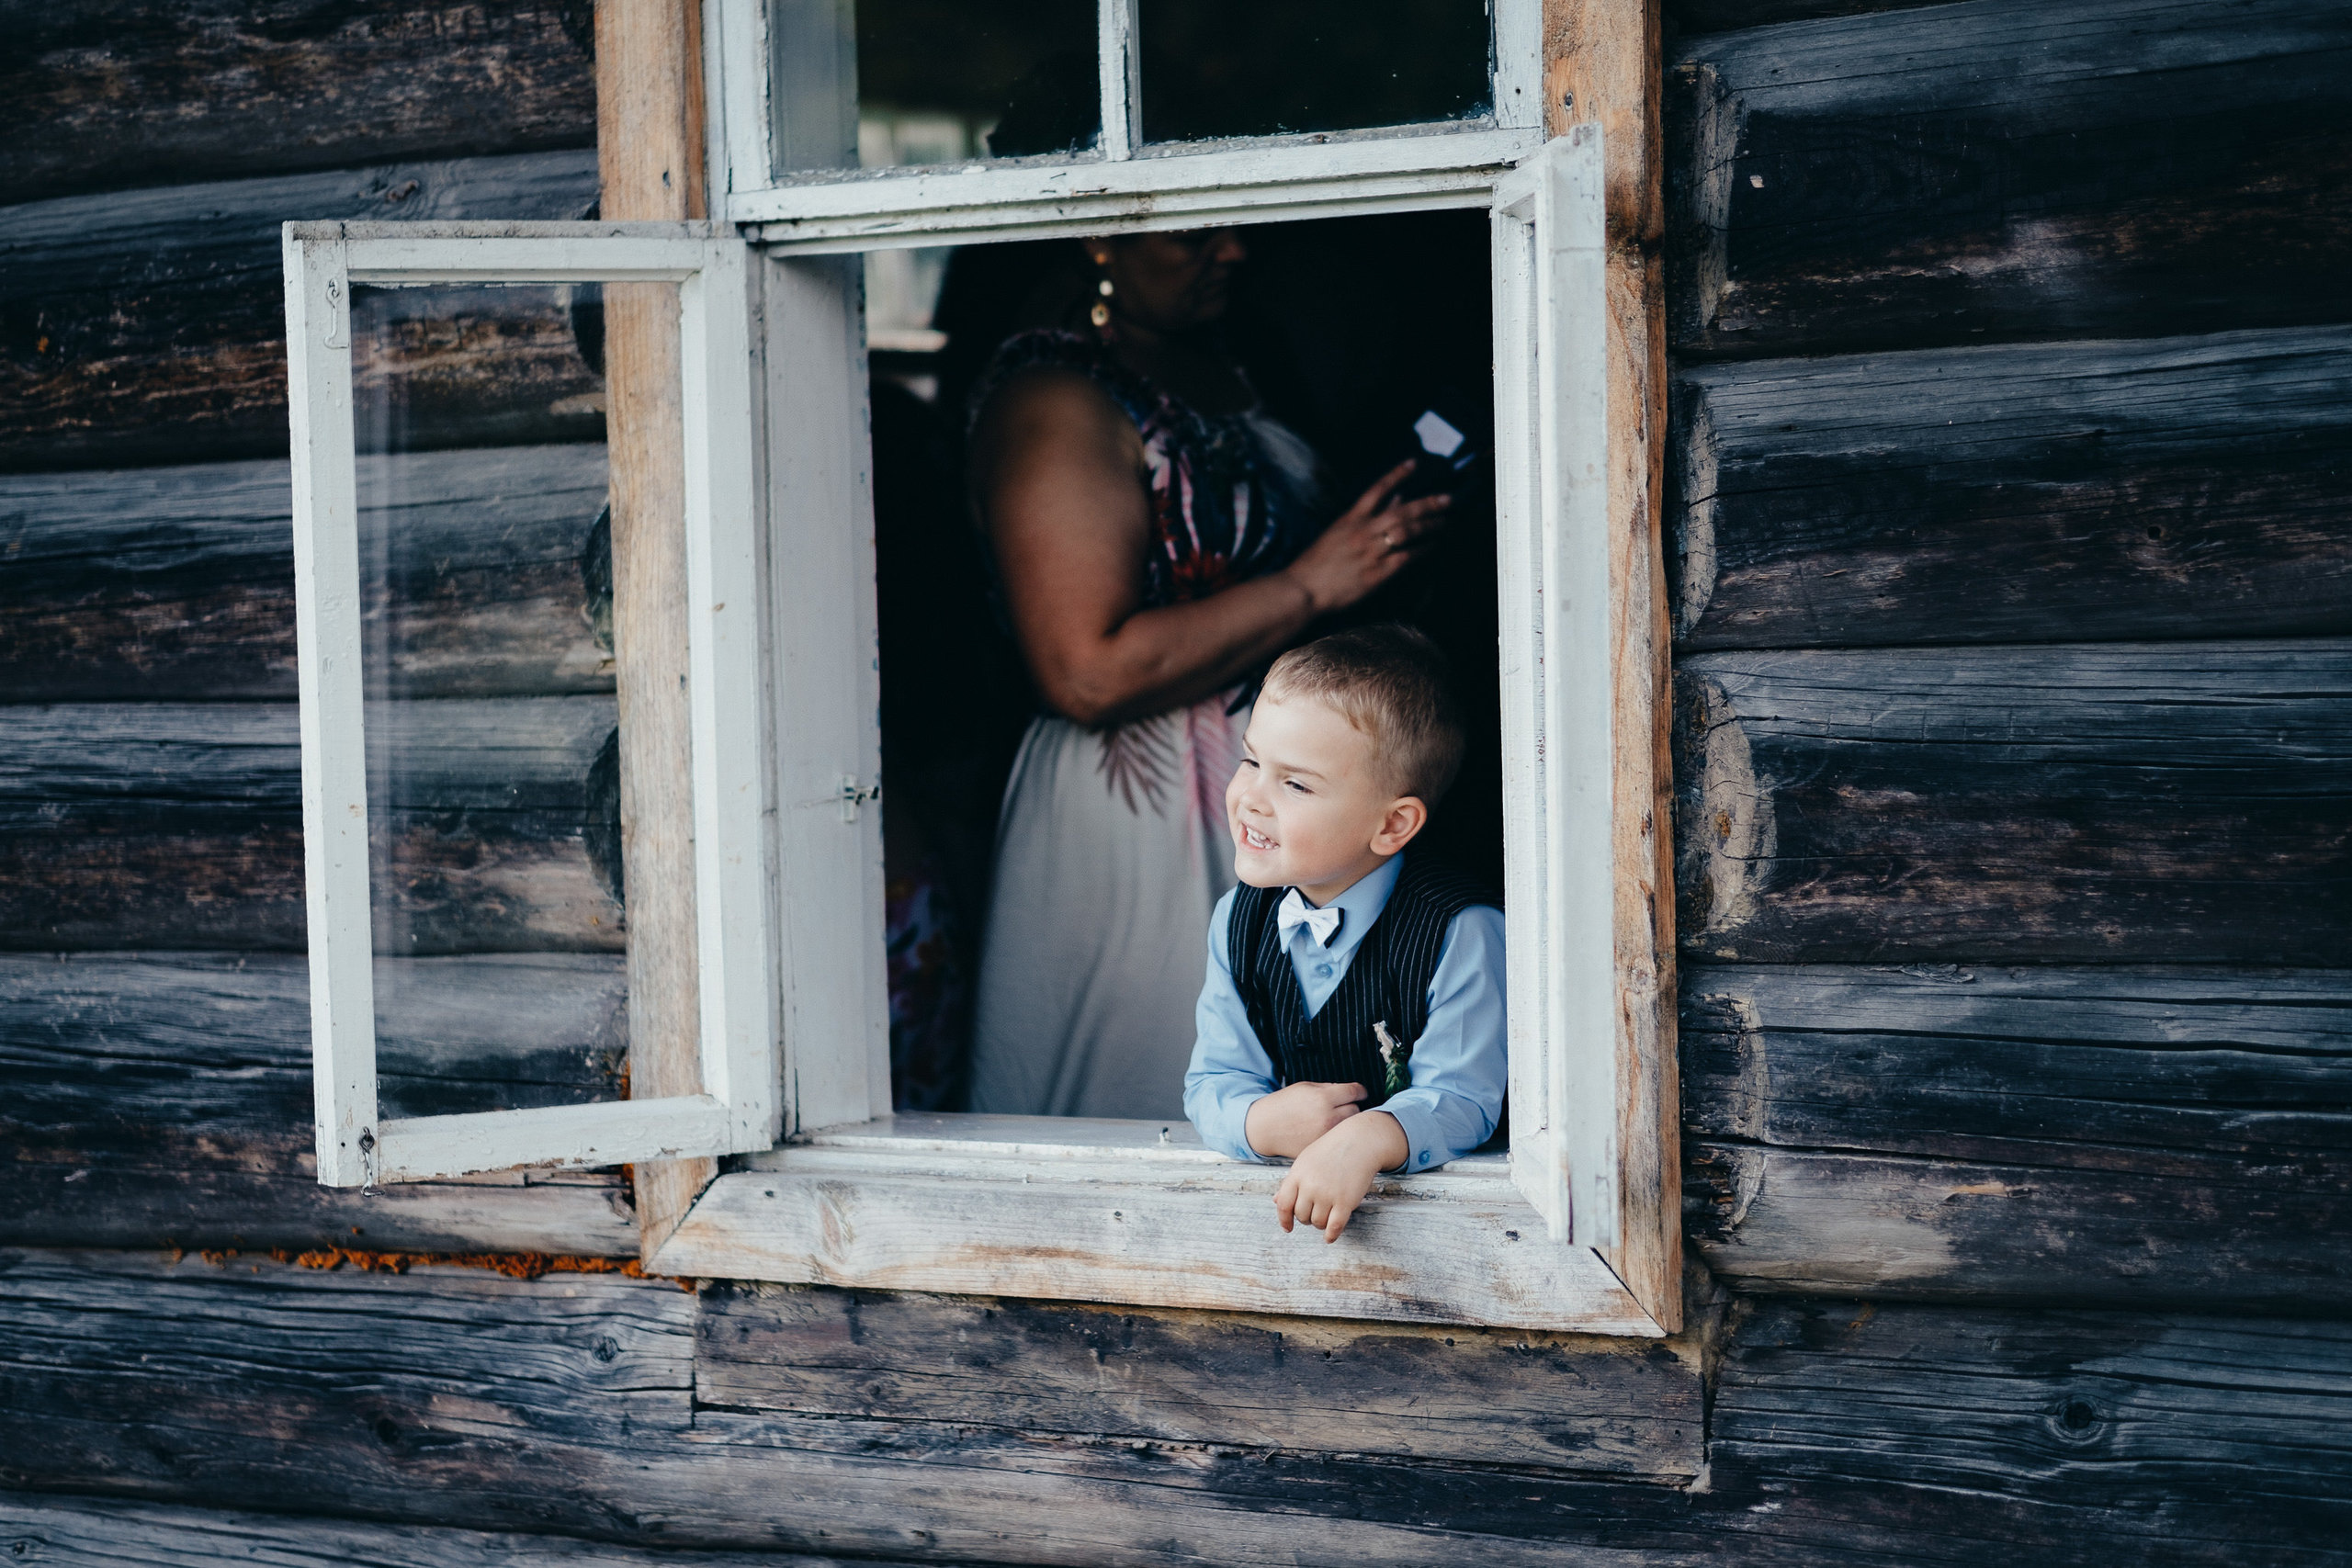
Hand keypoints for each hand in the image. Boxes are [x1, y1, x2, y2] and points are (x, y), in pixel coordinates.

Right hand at [1244, 1080, 1366, 1159]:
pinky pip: (1337, 1141)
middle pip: (1356, 1111)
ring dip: (1346, 1123)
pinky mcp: (1321, 1148)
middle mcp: (1328, 1117)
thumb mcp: (1305, 1087)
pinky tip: (1326, 1133)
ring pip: (1349, 1128)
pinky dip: (1335, 1137)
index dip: (1360, 1091)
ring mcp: (1325, 1135)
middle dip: (1352, 1107)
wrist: (1264, 1128)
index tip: (1360, 1093)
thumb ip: (1329, 1088)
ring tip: (1335, 1120)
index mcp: (1324, 1098)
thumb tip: (1350, 1092)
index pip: (1356, 1092)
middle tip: (1343, 1107)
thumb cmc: (1284, 1104)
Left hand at [1275, 1111, 1408, 1241]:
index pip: (1284, 1205)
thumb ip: (1291, 1182)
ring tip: (1326, 1217)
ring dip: (1320, 1224)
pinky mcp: (1345, 1201)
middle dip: (1306, 1219)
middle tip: (1315, 1213)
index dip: (1284, 1219)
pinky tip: (1330, 1237)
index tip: (1288, 1228)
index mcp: (1297, 1175)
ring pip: (1317, 1223)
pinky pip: (1334, 1226)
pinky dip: (1331, 1235)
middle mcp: (1310, 1186)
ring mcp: (1328, 1194)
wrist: (1359, 1141)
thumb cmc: (1330, 1150)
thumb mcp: (1305, 1162)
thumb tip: (1276, 1201)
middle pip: (1301, 1216)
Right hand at [1281, 461, 1452, 616]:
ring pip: (1408, 531)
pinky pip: (1407, 557)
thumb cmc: (1315, 564)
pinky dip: (1423, 550)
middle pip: (1402, 511)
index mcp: (1350, 518)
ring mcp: (1372, 551)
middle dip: (1427, 504)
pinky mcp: (1377, 572)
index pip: (1377, 489)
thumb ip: (1364, 516)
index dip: (1397, 474)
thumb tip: (1394, 499)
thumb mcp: (1336, 533)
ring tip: (1446, 522)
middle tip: (1448, 500)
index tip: (1414, 463)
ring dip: (1430, 525)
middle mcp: (1363, 531)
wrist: (1304, 589)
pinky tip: (1434, 546)